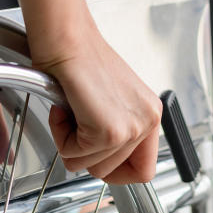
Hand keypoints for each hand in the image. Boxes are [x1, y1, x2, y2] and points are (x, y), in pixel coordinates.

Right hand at [32, 23, 162, 184]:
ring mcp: (131, 127)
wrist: (67, 39)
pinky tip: (65, 108)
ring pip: (91, 167)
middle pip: (110, 172)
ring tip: (71, 111)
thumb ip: (116, 130)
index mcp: (151, 113)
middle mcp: (148, 120)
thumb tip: (103, 161)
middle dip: (83, 152)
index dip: (115, 173)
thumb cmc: (80, 60)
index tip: (96, 160)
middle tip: (75, 121)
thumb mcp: (111, 101)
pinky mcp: (109, 131)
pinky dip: (61, 135)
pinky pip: (75, 155)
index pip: (144, 170)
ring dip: (70, 142)